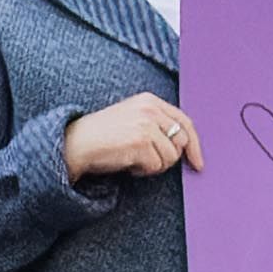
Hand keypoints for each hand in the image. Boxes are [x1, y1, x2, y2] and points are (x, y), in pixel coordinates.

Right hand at [64, 91, 202, 182]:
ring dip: (154, 165)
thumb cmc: (101, 136)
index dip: (195, 145)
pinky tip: (128, 164)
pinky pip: (156, 166)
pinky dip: (143, 171)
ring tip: (134, 160)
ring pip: (170, 157)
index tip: (197, 163)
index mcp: (150, 100)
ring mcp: (146, 125)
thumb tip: (184, 145)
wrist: (75, 144)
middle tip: (148, 162)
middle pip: (181, 141)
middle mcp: (150, 110)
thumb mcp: (131, 118)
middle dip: (169, 157)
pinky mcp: (140, 142)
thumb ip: (156, 123)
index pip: (185, 122)